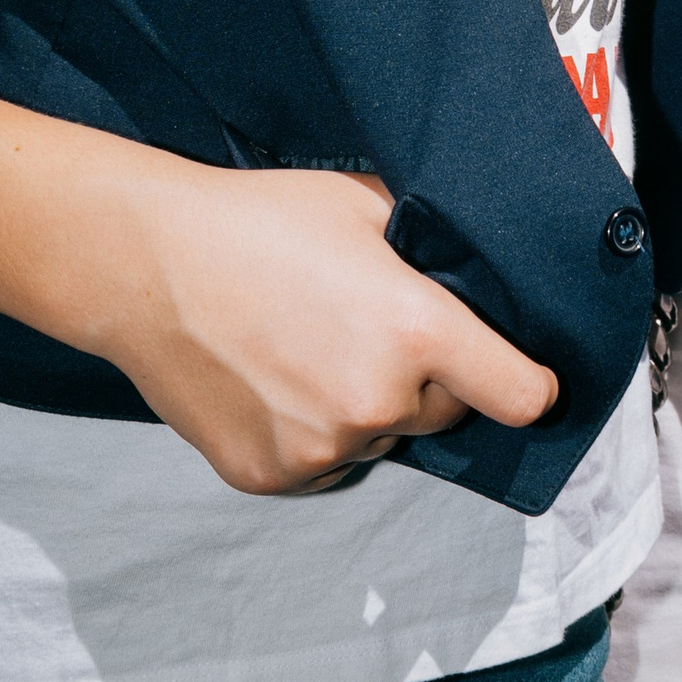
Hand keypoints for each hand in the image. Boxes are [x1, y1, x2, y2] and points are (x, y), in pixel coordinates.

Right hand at [92, 163, 557, 496]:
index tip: (530, 379)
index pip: (519, 396)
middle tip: (380, 329)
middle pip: (445, 412)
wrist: (151, 265)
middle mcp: (377, 400)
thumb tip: (479, 271)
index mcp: (417, 331)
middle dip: (431, 379)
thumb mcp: (370, 204)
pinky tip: (277, 379)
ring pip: (380, 436)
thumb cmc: (265, 219)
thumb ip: (431, 249)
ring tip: (314, 346)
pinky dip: (315, 432)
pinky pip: (324, 461)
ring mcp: (321, 447)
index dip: (531, 386)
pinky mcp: (270, 476)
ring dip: (368, 406)